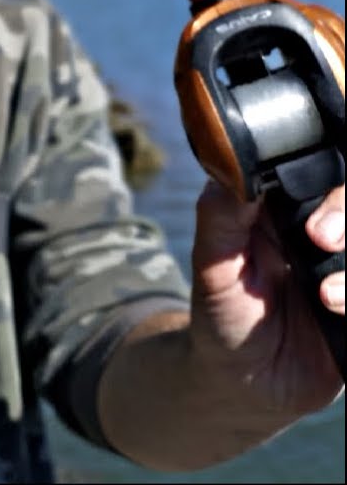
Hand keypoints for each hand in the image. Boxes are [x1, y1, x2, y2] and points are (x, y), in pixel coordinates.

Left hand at [188, 181, 344, 414]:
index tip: (308, 215)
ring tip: (326, 294)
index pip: (323, 176)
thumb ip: (220, 215)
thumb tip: (227, 165)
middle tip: (321, 238)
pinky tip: (335, 308)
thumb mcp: (212, 264)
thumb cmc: (222, 313)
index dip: (326, 189)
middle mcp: (330, 237)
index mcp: (291, 211)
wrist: (241, 380)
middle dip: (346, 213)